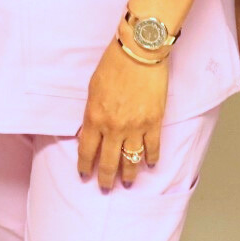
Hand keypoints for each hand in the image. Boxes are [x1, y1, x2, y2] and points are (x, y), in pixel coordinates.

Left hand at [77, 38, 168, 189]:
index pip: (87, 150)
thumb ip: (92, 112)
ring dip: (128, 175)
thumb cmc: (113, 65)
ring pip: (131, 160)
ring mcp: (135, 127)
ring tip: (127, 183)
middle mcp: (114, 127)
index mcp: (94, 117)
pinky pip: (152, 148)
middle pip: (109, 161)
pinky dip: (151, 159)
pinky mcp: (154, 122)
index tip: (85, 175)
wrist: (139, 52)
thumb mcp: (93, 89)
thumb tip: (91, 130)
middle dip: (106, 179)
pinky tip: (150, 165)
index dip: (85, 166)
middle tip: (105, 188)